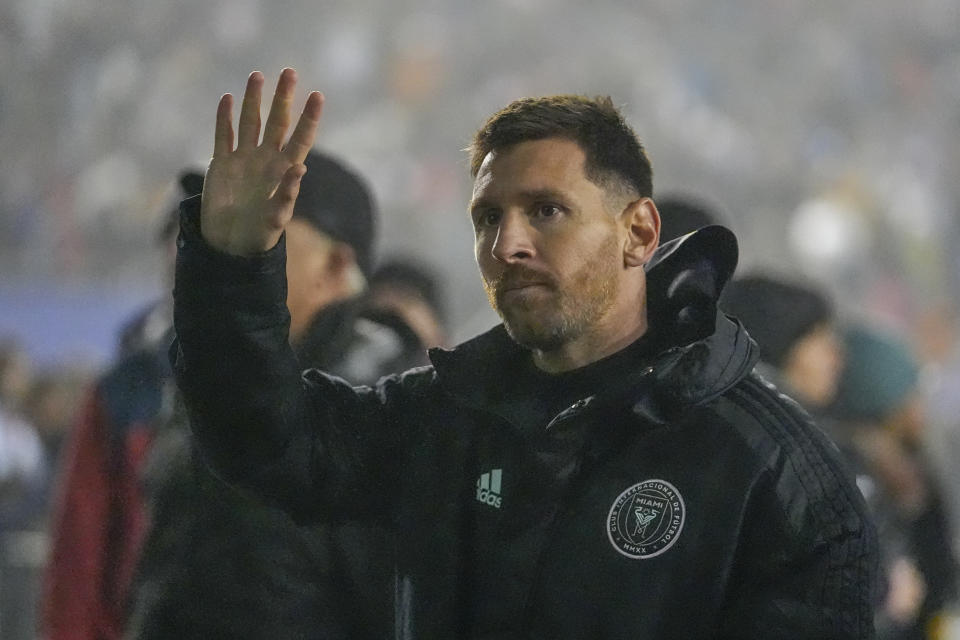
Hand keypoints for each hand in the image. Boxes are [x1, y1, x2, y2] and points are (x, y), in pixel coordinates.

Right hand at [200, 68, 323, 255]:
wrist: (231, 244)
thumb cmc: (261, 234)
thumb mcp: (277, 217)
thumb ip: (288, 194)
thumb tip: (300, 169)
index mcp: (285, 170)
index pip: (301, 138)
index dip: (309, 118)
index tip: (317, 96)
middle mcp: (266, 159)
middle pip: (277, 122)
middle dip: (283, 98)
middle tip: (289, 72)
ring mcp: (244, 159)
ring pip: (250, 122)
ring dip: (253, 100)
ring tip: (257, 75)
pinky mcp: (222, 165)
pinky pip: (224, 136)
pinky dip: (224, 119)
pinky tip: (227, 99)